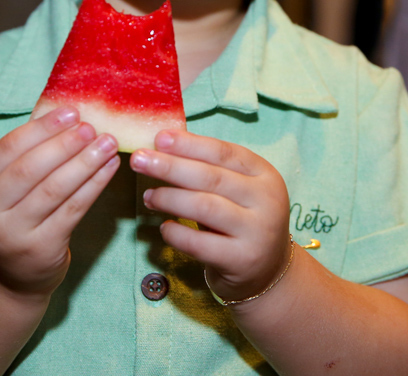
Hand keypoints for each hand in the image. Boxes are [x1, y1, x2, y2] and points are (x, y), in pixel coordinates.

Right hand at [0, 107, 119, 296]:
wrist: (8, 279)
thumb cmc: (14, 219)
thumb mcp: (4, 191)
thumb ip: (25, 157)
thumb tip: (66, 116)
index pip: (7, 149)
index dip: (40, 128)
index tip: (70, 112)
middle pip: (30, 169)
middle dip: (64, 144)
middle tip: (92, 127)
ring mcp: (14, 234)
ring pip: (54, 190)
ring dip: (85, 162)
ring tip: (107, 143)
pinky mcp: (42, 249)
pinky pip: (73, 210)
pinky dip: (94, 185)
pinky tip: (108, 168)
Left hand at [129, 129, 290, 301]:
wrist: (268, 270)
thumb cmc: (242, 220)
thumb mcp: (237, 189)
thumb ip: (209, 168)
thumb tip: (162, 146)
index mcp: (265, 174)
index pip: (224, 152)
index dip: (190, 144)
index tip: (159, 138)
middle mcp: (266, 200)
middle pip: (212, 177)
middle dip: (171, 166)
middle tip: (139, 160)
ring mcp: (257, 232)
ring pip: (205, 207)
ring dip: (170, 198)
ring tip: (149, 196)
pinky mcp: (241, 260)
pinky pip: (198, 243)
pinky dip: (175, 233)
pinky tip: (164, 227)